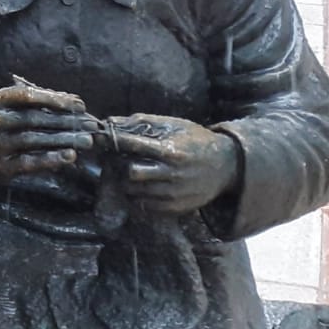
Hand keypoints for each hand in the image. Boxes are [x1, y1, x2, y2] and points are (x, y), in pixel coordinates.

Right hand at [0, 83, 98, 184]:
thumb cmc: (4, 122)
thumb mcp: (13, 105)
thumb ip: (42, 102)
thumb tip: (76, 103)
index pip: (29, 96)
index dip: (56, 100)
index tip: (80, 106)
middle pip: (35, 119)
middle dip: (66, 122)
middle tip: (90, 126)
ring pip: (35, 140)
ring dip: (64, 140)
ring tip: (86, 141)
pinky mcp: (1, 166)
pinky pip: (30, 162)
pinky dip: (52, 158)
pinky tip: (70, 156)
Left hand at [111, 116, 239, 214]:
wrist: (226, 167)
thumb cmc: (196, 142)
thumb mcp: (175, 125)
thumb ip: (145, 123)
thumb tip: (113, 120)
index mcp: (170, 151)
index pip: (133, 146)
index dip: (114, 141)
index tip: (102, 138)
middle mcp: (172, 175)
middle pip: (131, 173)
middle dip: (120, 165)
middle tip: (115, 160)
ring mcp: (173, 194)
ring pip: (135, 192)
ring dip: (126, 182)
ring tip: (127, 173)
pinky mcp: (175, 208)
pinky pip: (145, 206)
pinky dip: (138, 196)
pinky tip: (140, 186)